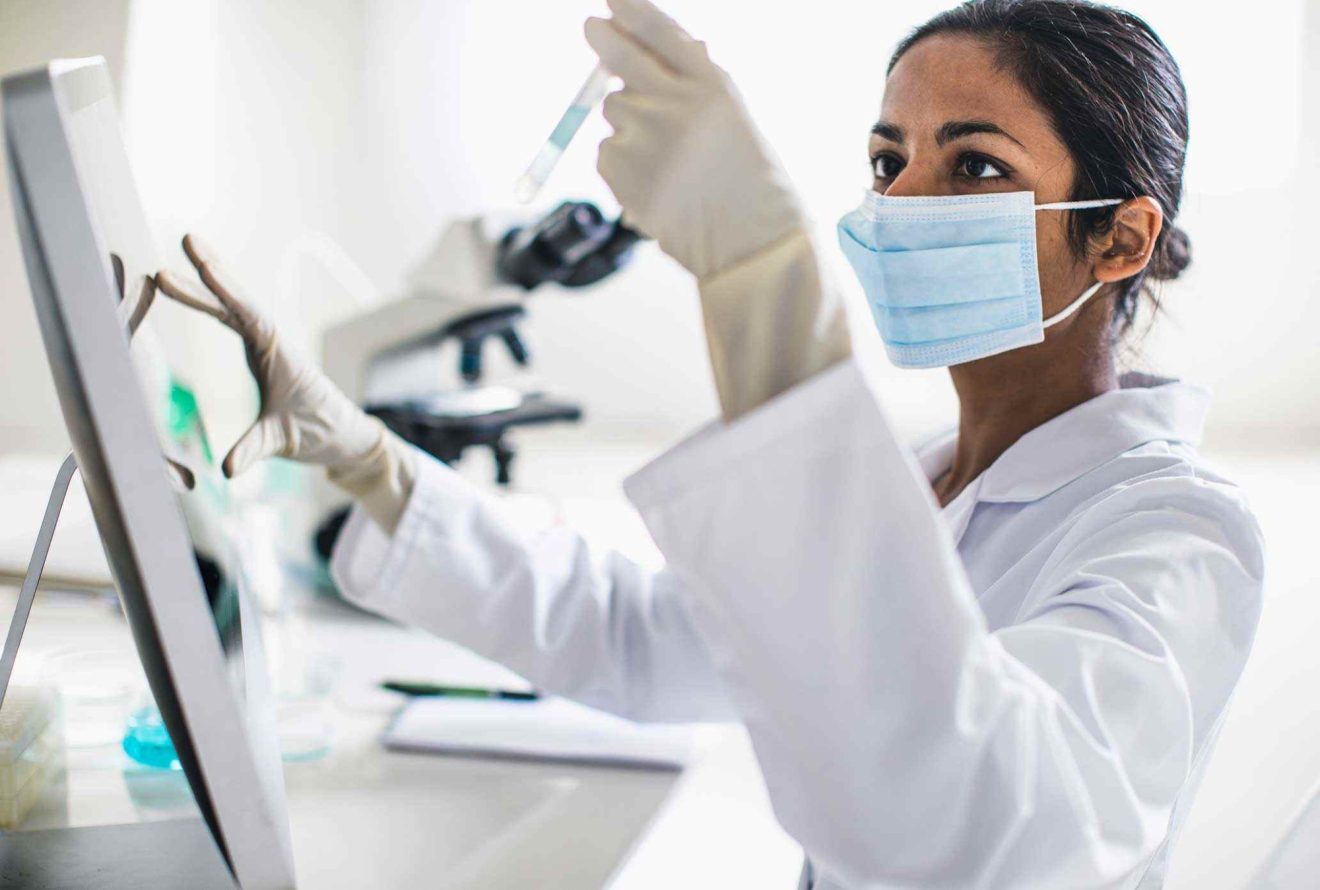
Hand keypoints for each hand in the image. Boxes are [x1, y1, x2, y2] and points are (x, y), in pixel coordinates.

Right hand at [155, 234, 382, 478]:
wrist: (342, 436)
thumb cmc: (319, 433)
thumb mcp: (284, 442)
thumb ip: (254, 450)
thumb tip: (225, 468)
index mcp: (280, 354)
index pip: (249, 315)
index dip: (227, 289)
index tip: (204, 265)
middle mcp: (273, 343)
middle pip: (236, 302)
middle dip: (211, 273)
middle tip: (185, 240)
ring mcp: (266, 346)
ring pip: (232, 309)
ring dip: (206, 286)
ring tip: (174, 263)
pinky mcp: (260, 354)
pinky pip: (233, 322)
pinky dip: (213, 305)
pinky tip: (193, 292)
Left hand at [584, 0, 805, 280]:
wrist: (750, 244)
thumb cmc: (748, 182)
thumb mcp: (732, 118)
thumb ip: (694, 83)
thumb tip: (642, 46)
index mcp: (711, 86)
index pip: (660, 33)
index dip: (631, 11)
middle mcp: (674, 104)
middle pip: (620, 57)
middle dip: (603, 39)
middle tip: (592, 27)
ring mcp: (643, 137)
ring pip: (614, 112)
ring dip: (629, 126)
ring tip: (668, 161)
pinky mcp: (621, 170)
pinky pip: (606, 152)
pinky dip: (624, 165)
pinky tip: (657, 185)